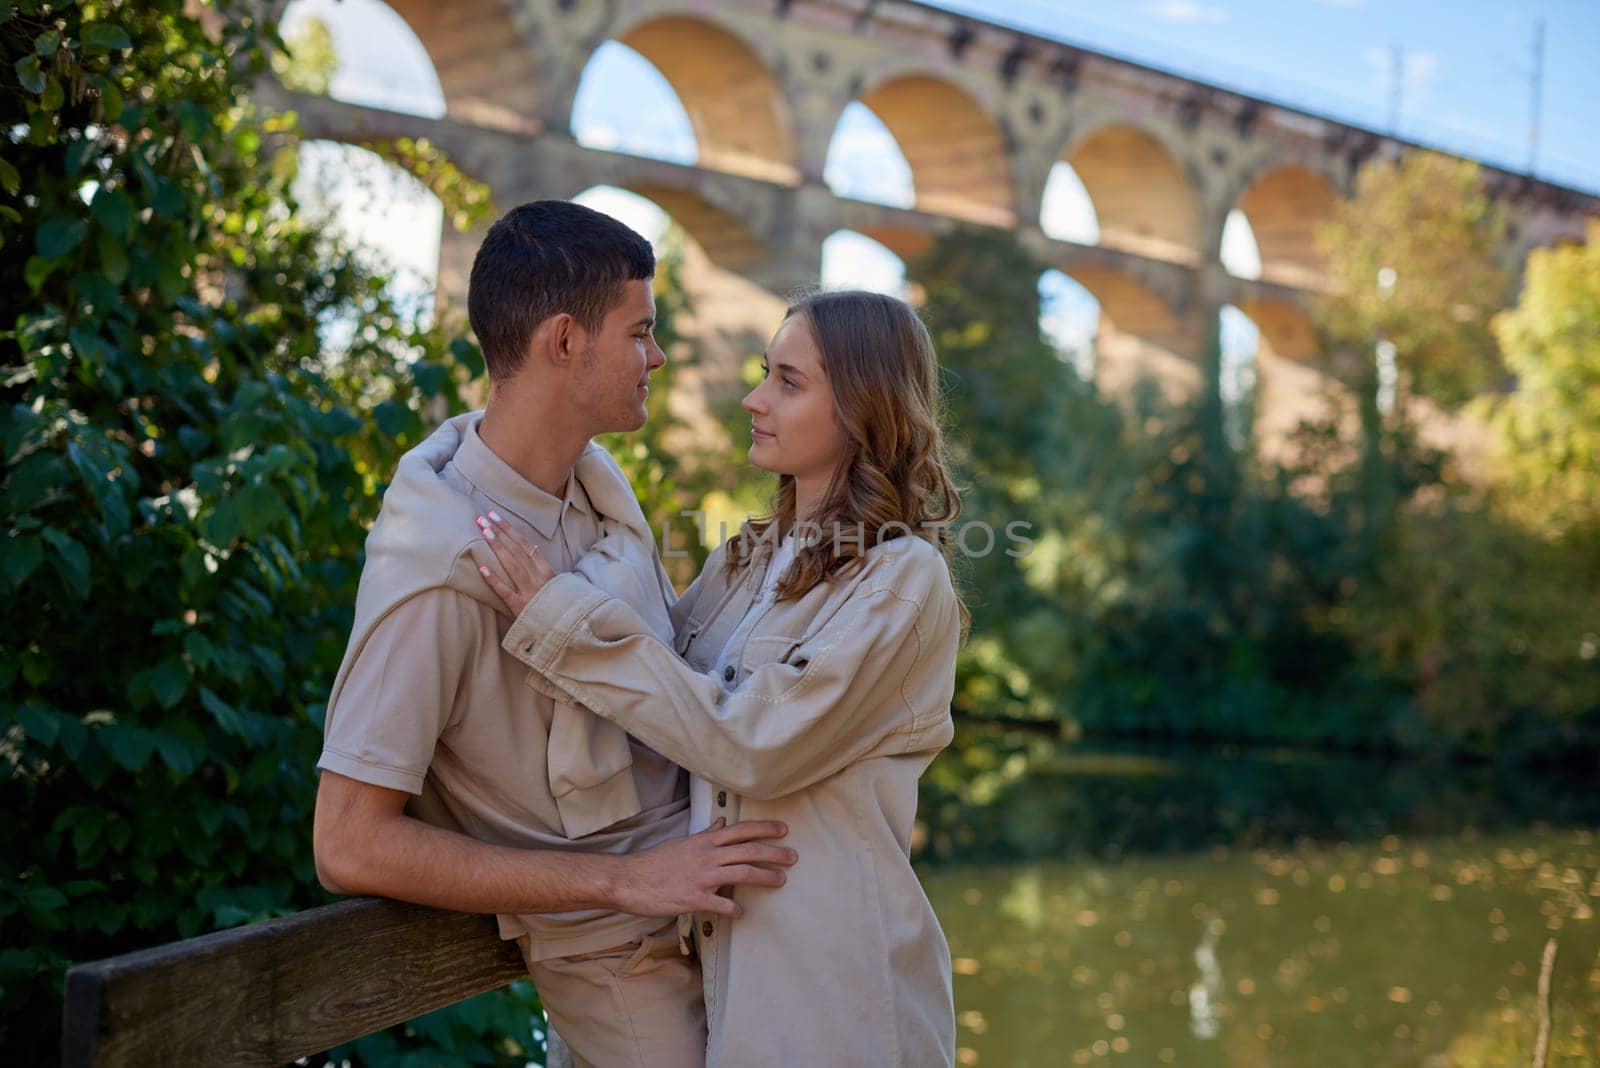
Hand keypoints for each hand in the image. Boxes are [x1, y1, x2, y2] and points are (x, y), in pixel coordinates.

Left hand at [475, 511, 554, 617]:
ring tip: (483, 532)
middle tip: (482, 518)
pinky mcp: (520, 608)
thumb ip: (546, 572)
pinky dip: (494, 580)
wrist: (568, 630)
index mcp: (547, 571)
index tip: (495, 516)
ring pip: (512, 565)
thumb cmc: (561, 608)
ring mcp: (529, 592)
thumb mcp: (558, 586)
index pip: (525, 545)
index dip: (509, 530)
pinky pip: (505, 592)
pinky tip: (482, 568)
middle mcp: (538, 578)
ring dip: (497, 547)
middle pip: (516, 550)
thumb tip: (533, 554)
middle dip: (499, 532)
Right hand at [613, 819, 795, 917]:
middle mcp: (707, 855)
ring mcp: (702, 877)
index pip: (741, 830)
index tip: (783, 830)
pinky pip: (722, 905)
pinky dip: (735, 910)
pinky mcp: (694, 899)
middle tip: (793, 857)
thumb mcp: (683, 842)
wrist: (629, 879)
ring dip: (765, 877)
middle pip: (749, 850)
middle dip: (774, 853)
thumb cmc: (655, 861)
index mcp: (704, 841)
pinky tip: (742, 913)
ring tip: (780, 880)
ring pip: (743, 873)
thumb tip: (722, 822)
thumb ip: (706, 834)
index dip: (765, 828)